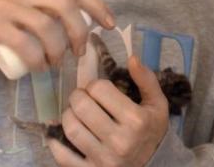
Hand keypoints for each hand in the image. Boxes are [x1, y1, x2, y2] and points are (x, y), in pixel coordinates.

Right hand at [0, 0, 114, 70]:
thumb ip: (43, 2)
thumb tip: (75, 21)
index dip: (98, 6)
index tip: (110, 24)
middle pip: (67, 7)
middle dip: (80, 32)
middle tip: (80, 52)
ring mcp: (10, 7)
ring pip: (47, 26)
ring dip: (58, 49)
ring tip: (56, 63)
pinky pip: (23, 44)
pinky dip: (36, 58)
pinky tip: (38, 68)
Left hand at [50, 55, 169, 166]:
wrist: (154, 164)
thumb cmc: (151, 130)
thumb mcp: (158, 104)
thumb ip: (146, 80)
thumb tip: (132, 57)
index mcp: (136, 120)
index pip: (99, 89)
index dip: (95, 85)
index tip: (98, 89)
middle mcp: (120, 140)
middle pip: (82, 107)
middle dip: (77, 97)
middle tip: (81, 98)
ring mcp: (104, 159)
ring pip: (71, 129)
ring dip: (67, 116)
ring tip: (75, 114)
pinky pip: (63, 157)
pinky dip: (56, 143)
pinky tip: (59, 135)